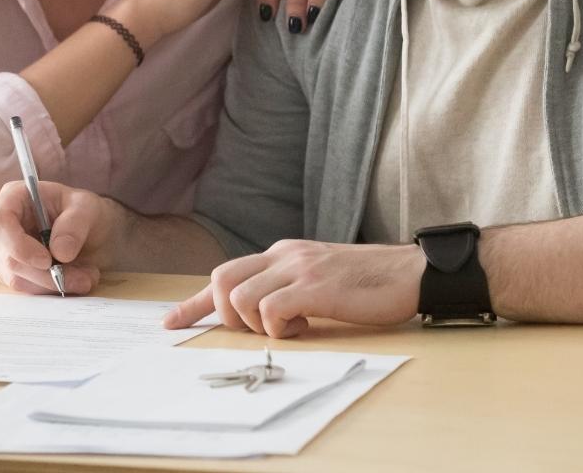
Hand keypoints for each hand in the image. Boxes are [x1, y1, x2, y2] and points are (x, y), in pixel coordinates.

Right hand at [0, 180, 121, 294]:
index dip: (19, 246)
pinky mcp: (7, 272)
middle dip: (46, 274)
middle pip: (8, 258)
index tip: (47, 261)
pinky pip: (24, 289)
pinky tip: (74, 280)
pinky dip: (51, 290)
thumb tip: (60, 252)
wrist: (86, 229)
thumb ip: (75, 225)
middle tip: (83, 278)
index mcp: (11, 197)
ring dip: (53, 284)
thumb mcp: (87, 208)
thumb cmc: (80, 210)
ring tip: (86, 277)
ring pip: (16, 279)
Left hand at [162, 240, 423, 337]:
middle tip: (255, 330)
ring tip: (291, 327)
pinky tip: (304, 327)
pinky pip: (271, 310)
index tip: (171, 322)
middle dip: (223, 315)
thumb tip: (260, 313)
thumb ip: (287, 286)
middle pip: (221, 280)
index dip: (193, 302)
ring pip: (240, 297)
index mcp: (282, 253)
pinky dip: (278, 328)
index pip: (225, 273)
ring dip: (256, 324)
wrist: (411, 272)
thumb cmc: (368, 282)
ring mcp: (299, 269)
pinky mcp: (316, 288)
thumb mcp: (317, 276)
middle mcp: (284, 255)